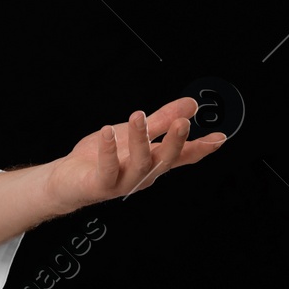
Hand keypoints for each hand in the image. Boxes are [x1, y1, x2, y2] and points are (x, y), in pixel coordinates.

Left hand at [45, 96, 226, 211]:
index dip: (201, 148)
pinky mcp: (101, 184)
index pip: (182, 156)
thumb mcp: (135, 133)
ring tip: (138, 116)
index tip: (220, 137)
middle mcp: (143, 173)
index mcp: (153, 161)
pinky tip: (107, 132)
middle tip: (183, 122)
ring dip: (140, 139)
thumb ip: (162, 121)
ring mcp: (124, 181)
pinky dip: (109, 150)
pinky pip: (108, 168)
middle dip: (175, 141)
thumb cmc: (102, 158)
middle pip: (165, 159)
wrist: (68, 181)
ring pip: (139, 163)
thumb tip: (190, 104)